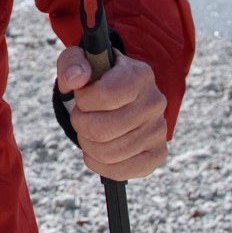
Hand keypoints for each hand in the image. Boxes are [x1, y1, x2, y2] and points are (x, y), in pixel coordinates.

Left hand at [55, 47, 168, 180]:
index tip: (82, 96)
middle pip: (101, 130)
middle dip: (80, 125)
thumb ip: (72, 63)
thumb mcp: (79, 61)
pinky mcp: (157, 155)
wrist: (119, 97)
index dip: (83, 100)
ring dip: (87, 144)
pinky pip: (120, 171)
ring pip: (107, 153)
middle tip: (82, 116)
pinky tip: (98, 150)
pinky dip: (99, 164)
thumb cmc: (96, 78)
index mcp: (139, 75)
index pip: (105, 95)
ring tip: (90, 131)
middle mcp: (155, 103)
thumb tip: (75, 79)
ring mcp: (159, 130)